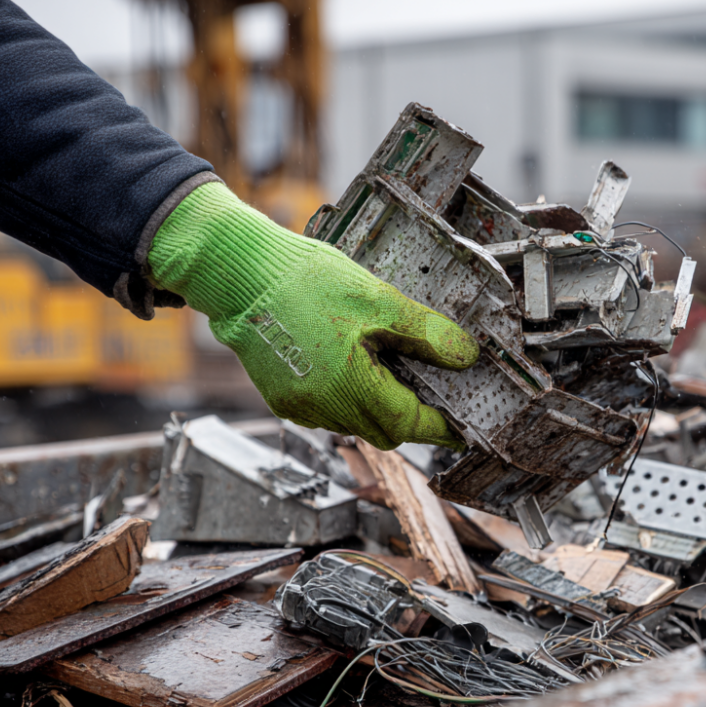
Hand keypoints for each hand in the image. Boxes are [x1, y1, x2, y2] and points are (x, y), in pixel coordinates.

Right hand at [147, 183, 477, 448]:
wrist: (241, 274)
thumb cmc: (305, 281)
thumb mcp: (379, 300)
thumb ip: (426, 333)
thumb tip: (465, 356)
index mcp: (350, 385)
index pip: (410, 425)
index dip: (441, 428)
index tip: (462, 430)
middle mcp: (323, 408)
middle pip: (385, 432)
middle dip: (413, 419)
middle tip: (434, 393)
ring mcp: (301, 407)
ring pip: (357, 424)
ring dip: (380, 408)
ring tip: (393, 370)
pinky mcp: (284, 400)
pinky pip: (330, 413)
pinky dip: (351, 400)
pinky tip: (356, 367)